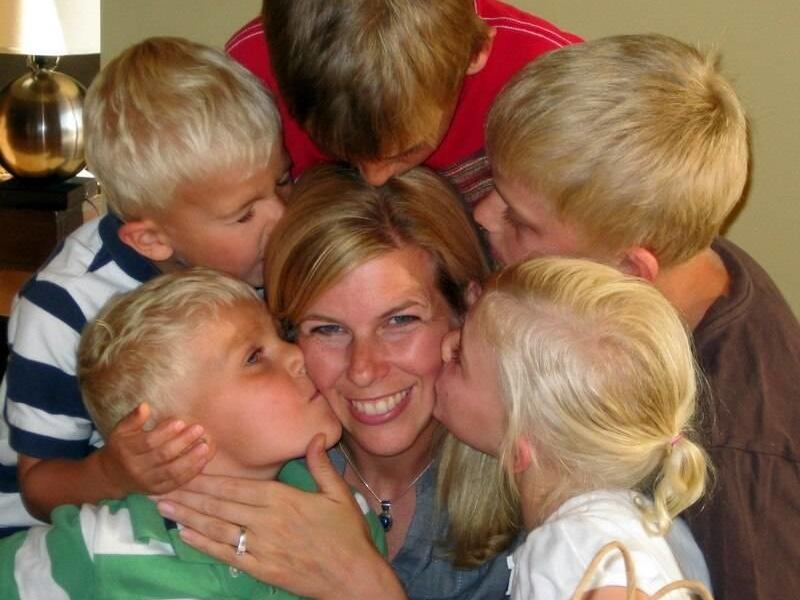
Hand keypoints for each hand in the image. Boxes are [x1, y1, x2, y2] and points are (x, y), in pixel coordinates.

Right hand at [97, 402, 211, 496]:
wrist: (112, 477)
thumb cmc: (121, 448)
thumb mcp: (121, 431)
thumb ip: (133, 418)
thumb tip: (145, 406)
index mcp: (127, 450)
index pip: (148, 442)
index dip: (165, 432)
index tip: (181, 422)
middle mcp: (137, 468)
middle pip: (162, 456)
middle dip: (182, 442)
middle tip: (199, 429)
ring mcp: (148, 481)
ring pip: (171, 471)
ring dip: (190, 459)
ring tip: (205, 446)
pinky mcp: (157, 490)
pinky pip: (176, 482)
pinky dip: (191, 472)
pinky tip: (203, 461)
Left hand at [156, 434, 406, 599]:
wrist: (354, 576)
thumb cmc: (347, 534)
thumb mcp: (339, 494)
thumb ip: (321, 465)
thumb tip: (316, 436)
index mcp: (283, 498)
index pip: (236, 486)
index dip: (207, 479)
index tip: (185, 470)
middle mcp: (266, 520)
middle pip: (219, 505)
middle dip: (188, 495)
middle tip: (160, 486)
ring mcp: (261, 546)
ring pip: (217, 528)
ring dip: (188, 517)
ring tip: (164, 507)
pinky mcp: (260, 569)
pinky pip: (226, 554)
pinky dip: (203, 545)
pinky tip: (186, 536)